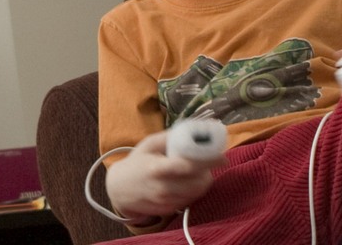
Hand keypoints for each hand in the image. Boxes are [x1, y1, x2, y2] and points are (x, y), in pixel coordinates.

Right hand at [105, 130, 225, 220]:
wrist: (119, 189)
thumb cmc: (136, 162)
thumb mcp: (148, 144)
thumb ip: (169, 137)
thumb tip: (193, 131)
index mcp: (157, 168)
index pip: (187, 166)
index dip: (208, 161)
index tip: (222, 157)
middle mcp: (163, 188)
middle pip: (198, 182)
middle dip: (208, 171)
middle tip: (208, 162)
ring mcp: (166, 201)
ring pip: (197, 192)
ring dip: (203, 181)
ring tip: (196, 170)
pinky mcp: (169, 210)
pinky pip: (190, 199)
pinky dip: (194, 190)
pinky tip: (186, 181)